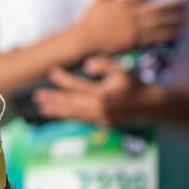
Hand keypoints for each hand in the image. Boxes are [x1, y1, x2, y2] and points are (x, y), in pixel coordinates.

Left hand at [33, 55, 153, 126]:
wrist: (151, 105)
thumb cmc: (135, 84)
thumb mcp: (122, 69)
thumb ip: (103, 64)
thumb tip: (86, 64)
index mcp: (103, 93)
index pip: (77, 85)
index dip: (63, 79)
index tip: (52, 72)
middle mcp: (100, 107)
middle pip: (71, 102)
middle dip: (53, 99)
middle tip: (37, 96)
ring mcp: (100, 118)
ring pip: (74, 114)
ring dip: (57, 111)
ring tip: (42, 108)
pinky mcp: (103, 124)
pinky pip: (82, 120)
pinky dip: (69, 117)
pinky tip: (59, 114)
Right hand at [73, 0, 187, 56]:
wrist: (85, 39)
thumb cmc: (91, 18)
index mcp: (123, 2)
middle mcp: (131, 14)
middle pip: (158, 7)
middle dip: (174, 4)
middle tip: (188, 1)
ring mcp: (133, 28)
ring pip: (159, 23)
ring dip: (175, 20)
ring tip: (188, 16)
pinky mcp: (134, 41)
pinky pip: (154, 37)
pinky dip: (167, 34)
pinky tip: (177, 32)